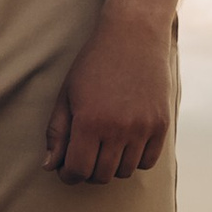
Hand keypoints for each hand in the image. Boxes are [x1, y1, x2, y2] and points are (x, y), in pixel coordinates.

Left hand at [44, 4, 174, 185]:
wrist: (134, 36)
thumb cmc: (94, 64)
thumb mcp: (67, 95)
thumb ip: (57, 133)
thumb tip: (49, 167)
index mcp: (89, 121)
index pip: (77, 170)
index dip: (67, 174)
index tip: (66, 167)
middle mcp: (118, 128)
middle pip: (100, 175)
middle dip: (87, 171)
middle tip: (84, 154)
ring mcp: (143, 128)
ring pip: (124, 172)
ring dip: (111, 165)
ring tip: (104, 145)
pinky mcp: (162, 125)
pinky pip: (147, 161)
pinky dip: (134, 159)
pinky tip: (125, 143)